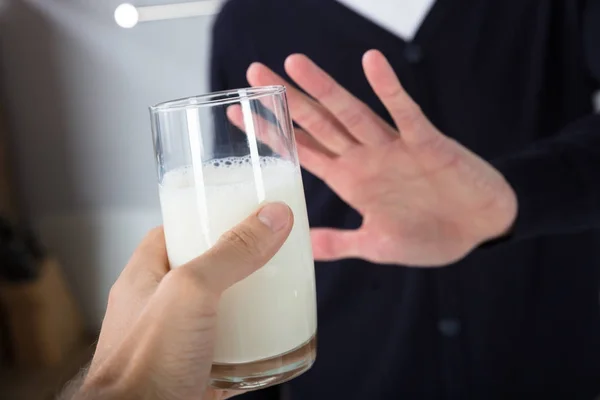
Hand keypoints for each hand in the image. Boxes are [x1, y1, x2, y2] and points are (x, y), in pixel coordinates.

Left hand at [75, 203, 292, 399]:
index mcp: (145, 278)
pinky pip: (227, 352)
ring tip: (275, 294)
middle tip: (267, 252)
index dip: (202, 216)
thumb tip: (273, 216)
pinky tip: (270, 346)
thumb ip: (231, 252)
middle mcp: (157, 308)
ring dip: (246, 305)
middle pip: (202, 271)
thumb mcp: (191, 292)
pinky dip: (250, 347)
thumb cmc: (145, 364)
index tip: (235, 211)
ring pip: (217, 312)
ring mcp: (174, 342)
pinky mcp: (193, 373)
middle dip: (236, 262)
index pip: (172, 232)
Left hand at [246, 50, 516, 265]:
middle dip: (286, 101)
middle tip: (253, 73)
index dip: (271, 134)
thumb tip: (303, 245)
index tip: (240, 115)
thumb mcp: (377, 244)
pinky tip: (371, 63)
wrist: (481, 230)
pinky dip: (389, 89)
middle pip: (317, 124)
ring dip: (325, 89)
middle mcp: (365, 158)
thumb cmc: (431, 236)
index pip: (302, 152)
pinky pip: (405, 113)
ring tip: (295, 63)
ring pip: (351, 113)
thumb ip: (341, 242)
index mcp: (350, 180)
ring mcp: (393, 149)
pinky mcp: (427, 144)